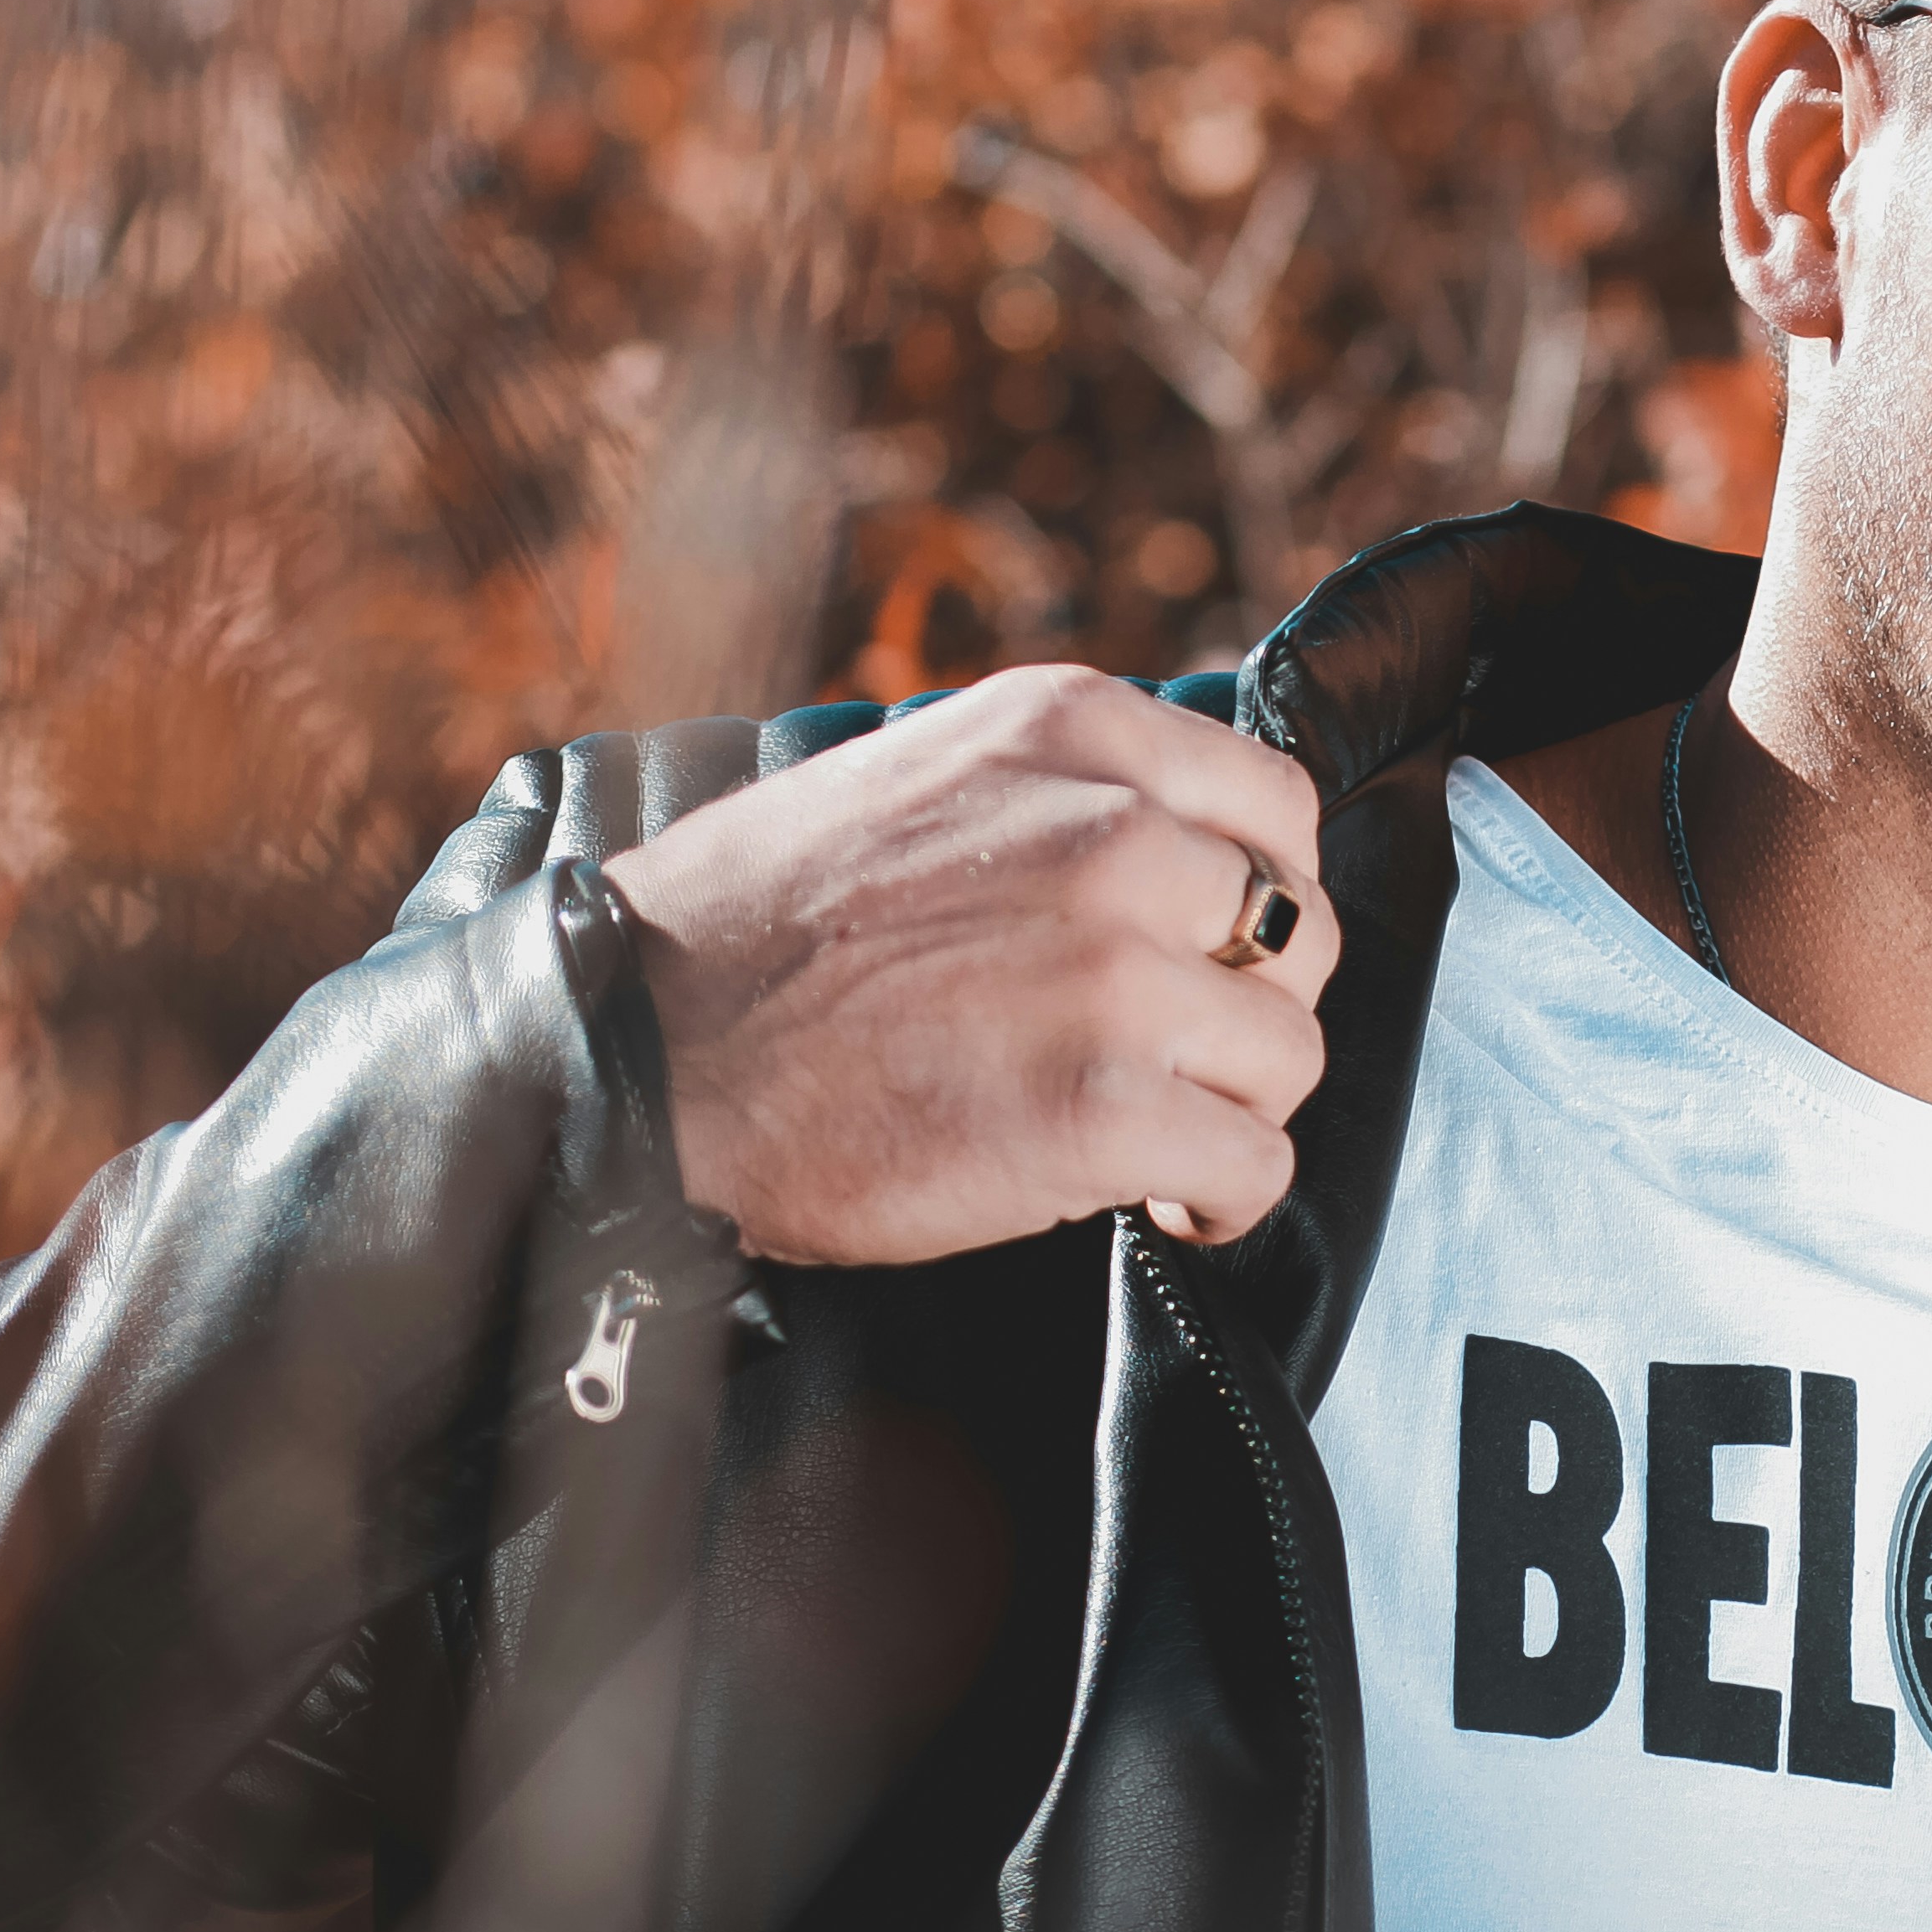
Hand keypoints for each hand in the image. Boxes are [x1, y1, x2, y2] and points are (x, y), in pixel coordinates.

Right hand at [599, 665, 1340, 1266]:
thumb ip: (1061, 790)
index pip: (1279, 809)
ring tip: (1152, 1132)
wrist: (632, 1049)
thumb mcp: (924, 774)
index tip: (1209, 958)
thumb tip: (1185, 845)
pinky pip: (1254, 1166)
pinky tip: (1158, 1202)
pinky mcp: (1096, 1111)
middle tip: (1172, 1057)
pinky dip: (1222, 1200)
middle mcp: (1112, 831)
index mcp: (1071, 729)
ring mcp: (1111, 972)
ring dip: (1233, 1108)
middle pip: (1299, 934)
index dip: (1258, 900)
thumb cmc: (758, 928)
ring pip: (1288, 1055)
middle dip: (1250, 1009)